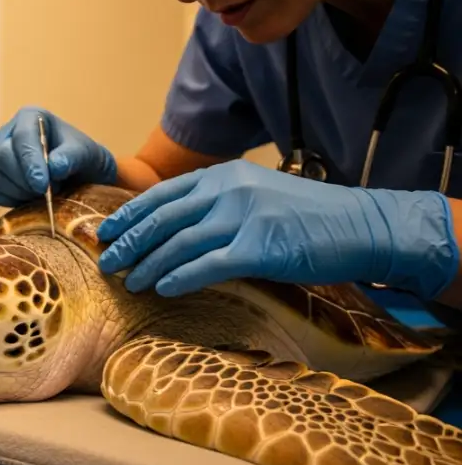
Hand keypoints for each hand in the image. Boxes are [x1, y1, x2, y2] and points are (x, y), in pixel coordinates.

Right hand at [0, 106, 116, 206]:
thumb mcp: (86, 154)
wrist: (77, 175)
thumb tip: (54, 167)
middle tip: (49, 192)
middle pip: (3, 157)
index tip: (42, 185)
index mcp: (30, 117)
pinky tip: (28, 198)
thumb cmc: (81, 159)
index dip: (30, 162)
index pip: (22, 136)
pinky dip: (8, 199)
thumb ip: (72, 157)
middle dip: (25, 180)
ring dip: (19, 192)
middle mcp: (8, 133)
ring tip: (42, 194)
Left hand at [96, 160, 459, 299]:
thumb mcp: (255, 195)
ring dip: (148, 265)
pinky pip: (207, 265)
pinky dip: (180, 277)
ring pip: (178, 243)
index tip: (105, 231)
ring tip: (130, 283)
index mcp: (223, 175)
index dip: (129, 214)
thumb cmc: (306, 217)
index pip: (162, 194)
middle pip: (162, 218)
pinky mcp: (260, 247)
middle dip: (129, 241)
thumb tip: (171, 227)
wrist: (360, 225)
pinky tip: (163, 288)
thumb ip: (216, 204)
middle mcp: (228, 190)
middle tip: (105, 262)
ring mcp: (244, 216)